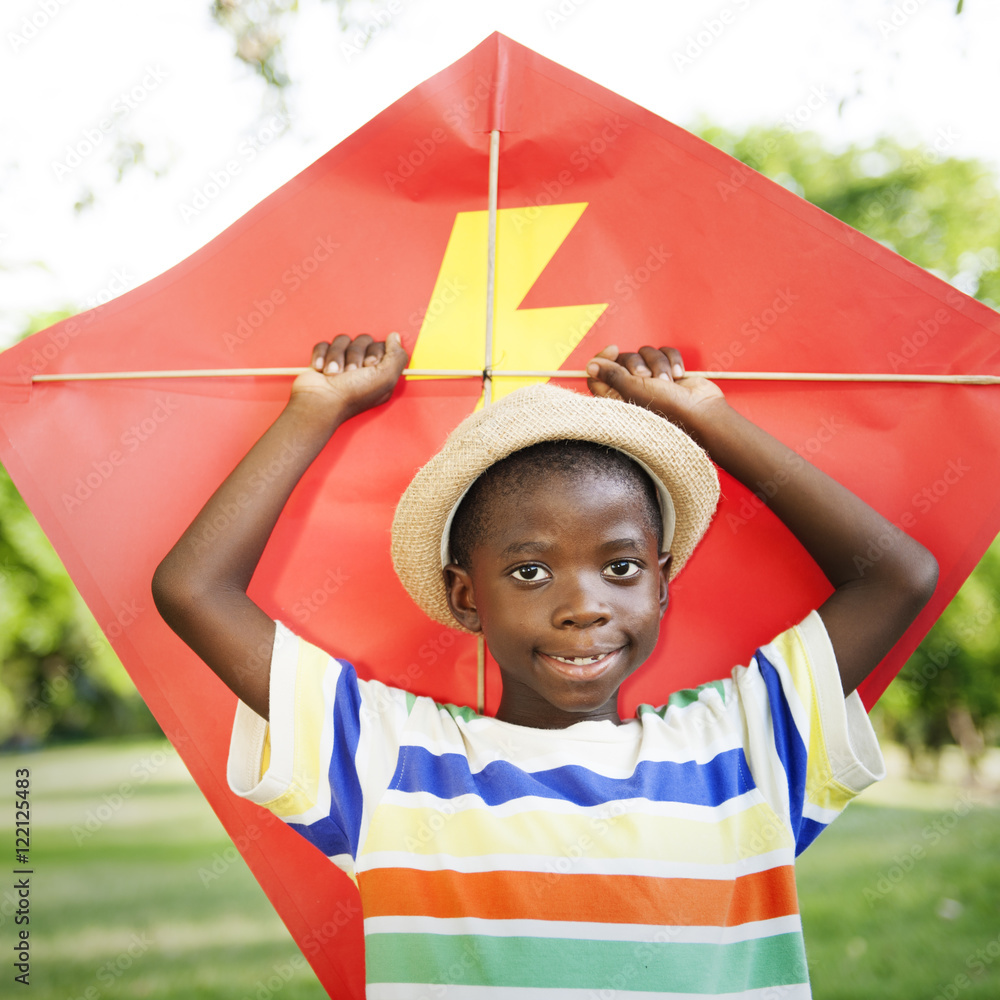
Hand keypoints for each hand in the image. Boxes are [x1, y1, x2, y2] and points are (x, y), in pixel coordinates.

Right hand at [291, 332, 408, 421]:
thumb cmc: (353, 395)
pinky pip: (325, 344)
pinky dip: (321, 356)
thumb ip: (397, 355)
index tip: (369, 366)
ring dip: (336, 357)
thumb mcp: (386, 378)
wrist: (319, 403)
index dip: (375, 352)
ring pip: (343, 340)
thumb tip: (395, 336)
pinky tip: (320, 369)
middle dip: (354, 356)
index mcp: (379, 373)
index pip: (381, 345)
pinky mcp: (324, 360)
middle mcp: (362, 368)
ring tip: (333, 374)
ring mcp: (342, 363)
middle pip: (362, 341)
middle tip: (350, 373)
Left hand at [586, 345, 725, 438]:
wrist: (703, 411)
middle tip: (648, 378)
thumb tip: (590, 365)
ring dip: (659, 364)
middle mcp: (632, 388)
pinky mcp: (669, 373)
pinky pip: (665, 352)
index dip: (604, 358)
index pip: (598, 372)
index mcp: (617, 397)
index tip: (613, 350)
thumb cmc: (667, 407)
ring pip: (646, 353)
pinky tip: (679, 376)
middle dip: (639, 363)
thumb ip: (612, 375)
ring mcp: (652, 380)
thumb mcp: (634, 389)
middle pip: (624, 359)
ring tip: (668, 382)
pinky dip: (673, 360)